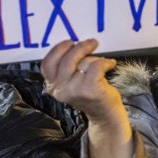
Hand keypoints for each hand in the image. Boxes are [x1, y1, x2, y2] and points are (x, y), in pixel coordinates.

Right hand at [41, 39, 133, 157]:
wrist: (105, 115)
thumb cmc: (90, 94)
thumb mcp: (72, 82)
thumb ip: (66, 69)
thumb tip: (74, 45)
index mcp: (52, 87)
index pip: (47, 64)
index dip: (58, 50)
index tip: (69, 42)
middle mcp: (60, 90)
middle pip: (67, 59)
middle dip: (81, 47)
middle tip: (92, 43)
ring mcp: (74, 91)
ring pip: (83, 62)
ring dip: (95, 58)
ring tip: (103, 62)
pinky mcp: (89, 90)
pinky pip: (96, 66)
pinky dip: (105, 62)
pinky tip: (110, 65)